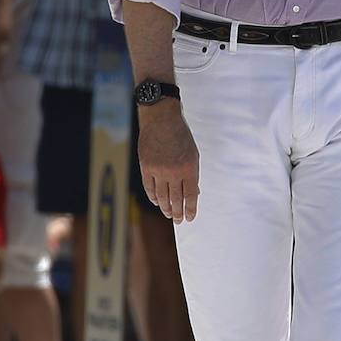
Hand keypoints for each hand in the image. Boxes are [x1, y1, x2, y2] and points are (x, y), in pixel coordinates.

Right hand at [137, 105, 199, 222]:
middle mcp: (174, 172)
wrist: (161, 120)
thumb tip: (194, 192)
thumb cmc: (180, 136)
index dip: (191, 209)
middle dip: (178, 213)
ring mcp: (158, 170)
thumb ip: (192, 173)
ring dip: (166, 208)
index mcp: (189, 168)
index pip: (191, 195)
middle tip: (178, 220)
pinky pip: (149, 188)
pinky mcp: (146, 167)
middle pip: (176, 199)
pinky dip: (153, 197)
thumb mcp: (193, 153)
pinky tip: (157, 202)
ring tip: (169, 214)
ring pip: (162, 196)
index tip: (190, 217)